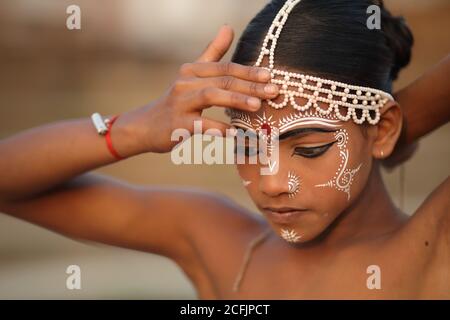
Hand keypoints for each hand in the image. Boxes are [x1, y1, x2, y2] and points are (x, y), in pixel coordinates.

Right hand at [117, 25, 278, 153]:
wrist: (147, 125)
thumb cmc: (178, 101)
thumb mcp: (192, 75)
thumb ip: (212, 52)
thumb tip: (228, 26)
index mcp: (193, 70)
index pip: (225, 67)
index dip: (248, 71)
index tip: (270, 76)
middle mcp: (186, 83)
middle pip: (222, 80)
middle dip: (250, 86)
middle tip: (273, 91)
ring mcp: (180, 103)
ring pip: (211, 96)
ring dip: (236, 100)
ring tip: (257, 106)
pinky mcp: (177, 124)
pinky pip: (202, 125)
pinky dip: (220, 128)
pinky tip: (236, 133)